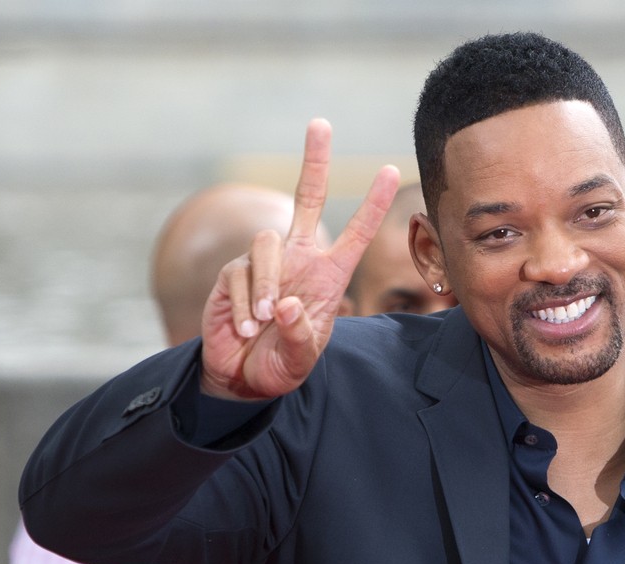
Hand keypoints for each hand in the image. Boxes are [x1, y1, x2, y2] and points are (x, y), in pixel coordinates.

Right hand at [200, 118, 399, 399]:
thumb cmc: (280, 365)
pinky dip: (243, 304)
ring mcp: (266, 264)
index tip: (392, 170)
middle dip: (314, 162)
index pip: (356, 234)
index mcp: (329, 276)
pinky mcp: (233, 274)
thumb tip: (289, 305)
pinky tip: (246, 328)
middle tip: (321, 123)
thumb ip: (301, 337)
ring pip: (266, 244)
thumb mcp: (301, 360)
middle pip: (308, 199)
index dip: (373, 204)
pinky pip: (238, 275)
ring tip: (263, 324)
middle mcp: (299, 260)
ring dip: (266, 285)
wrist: (241, 378)